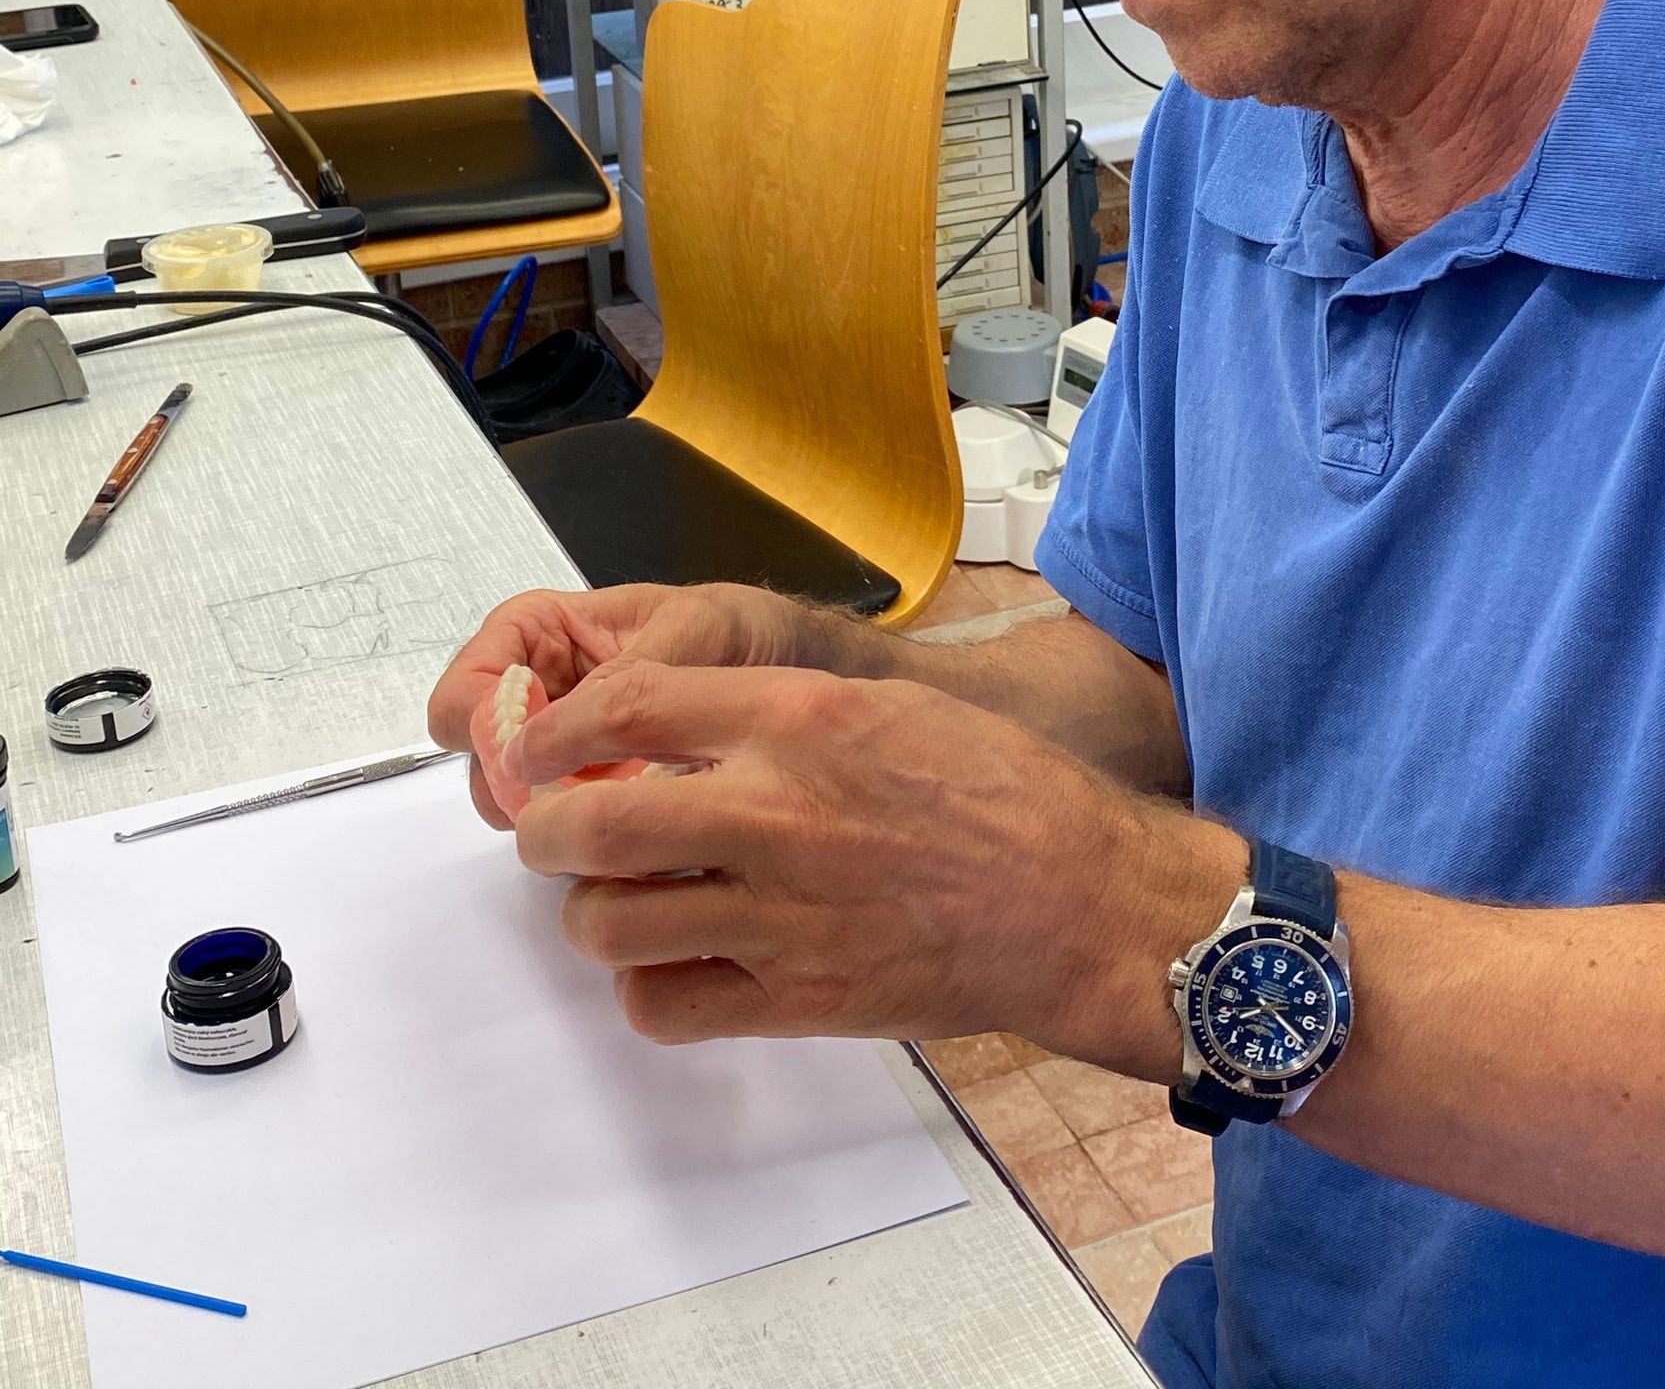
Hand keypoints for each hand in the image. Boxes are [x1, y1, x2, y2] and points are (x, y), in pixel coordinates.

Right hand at [427, 582, 888, 826]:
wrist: (827, 688)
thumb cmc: (762, 635)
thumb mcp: (706, 631)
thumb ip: (641, 672)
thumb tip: (579, 724)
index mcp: (560, 634)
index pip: (479, 668)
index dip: (476, 706)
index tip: (507, 742)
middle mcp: (559, 698)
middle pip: (487, 746)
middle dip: (508, 776)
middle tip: (546, 802)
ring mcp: (584, 760)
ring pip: (524, 798)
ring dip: (551, 816)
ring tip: (605, 821)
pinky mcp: (617, 810)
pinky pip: (578, 834)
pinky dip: (595, 844)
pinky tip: (634, 846)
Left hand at [504, 653, 1247, 1074]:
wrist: (1079, 899)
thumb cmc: (999, 793)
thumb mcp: (880, 705)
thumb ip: (768, 711)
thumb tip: (665, 724)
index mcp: (797, 721)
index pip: (624, 706)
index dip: (555, 729)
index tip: (538, 745)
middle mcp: (776, 813)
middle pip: (589, 822)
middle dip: (545, 827)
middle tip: (552, 829)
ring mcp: (782, 915)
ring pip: (608, 923)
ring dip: (593, 912)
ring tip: (622, 898)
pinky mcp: (799, 1000)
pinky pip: (665, 1005)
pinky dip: (650, 987)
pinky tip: (678, 962)